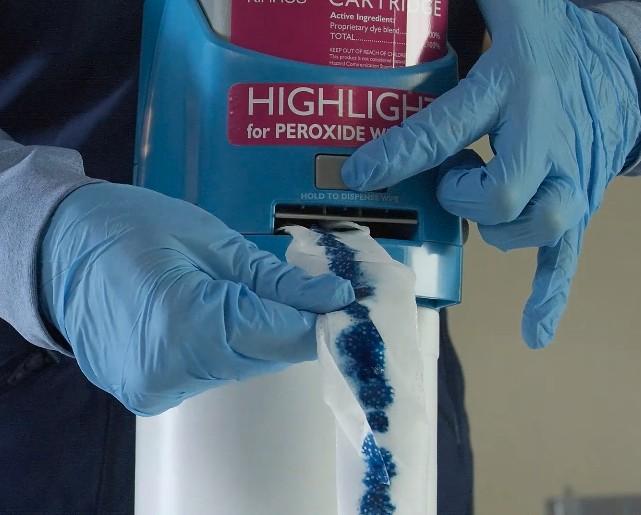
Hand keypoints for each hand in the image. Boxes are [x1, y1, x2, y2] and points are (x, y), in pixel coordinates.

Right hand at [39, 183, 354, 415]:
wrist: (62, 248)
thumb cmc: (134, 225)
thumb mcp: (214, 240)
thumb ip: (277, 281)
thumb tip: (335, 299)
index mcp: (185, 325)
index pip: (279, 334)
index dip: (320, 320)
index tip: (353, 304)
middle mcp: (172, 372)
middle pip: (264, 355)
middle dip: (296, 326)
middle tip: (321, 295)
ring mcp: (157, 389)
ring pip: (242, 364)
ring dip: (264, 335)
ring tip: (269, 299)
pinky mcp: (151, 392)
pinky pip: (214, 369)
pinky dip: (234, 344)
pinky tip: (233, 314)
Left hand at [342, 0, 640, 348]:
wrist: (623, 62)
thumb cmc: (550, 38)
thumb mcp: (508, 8)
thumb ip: (454, 9)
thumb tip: (392, 10)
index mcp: (515, 84)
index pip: (449, 126)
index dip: (402, 154)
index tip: (361, 172)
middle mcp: (546, 136)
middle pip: (504, 191)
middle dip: (464, 198)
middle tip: (447, 184)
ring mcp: (568, 176)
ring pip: (538, 224)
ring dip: (498, 229)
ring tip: (476, 208)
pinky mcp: (578, 201)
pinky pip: (566, 254)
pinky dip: (549, 294)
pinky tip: (533, 331)